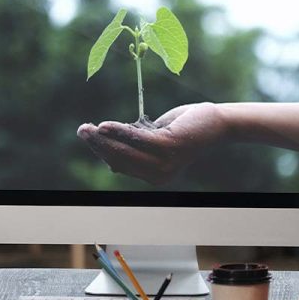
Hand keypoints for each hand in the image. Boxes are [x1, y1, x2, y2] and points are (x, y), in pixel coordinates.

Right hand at [76, 102, 226, 184]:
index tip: (89, 136)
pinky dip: (120, 131)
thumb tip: (109, 155)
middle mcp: (159, 176)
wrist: (217, 123)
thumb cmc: (186, 127)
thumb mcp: (157, 139)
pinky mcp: (169, 147)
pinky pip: (137, 139)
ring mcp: (164, 163)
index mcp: (155, 176)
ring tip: (87, 128)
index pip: (122, 165)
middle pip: (119, 160)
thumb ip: (136, 146)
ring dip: (103, 139)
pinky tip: (105, 125)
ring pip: (125, 151)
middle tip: (81, 130)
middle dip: (98, 145)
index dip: (103, 151)